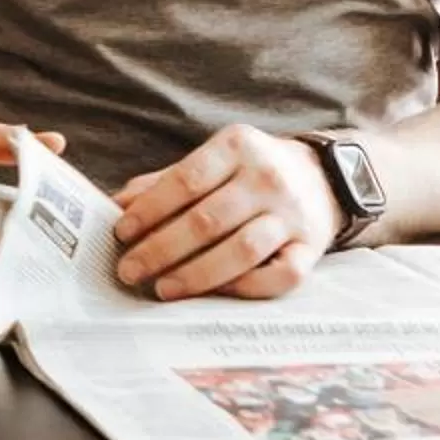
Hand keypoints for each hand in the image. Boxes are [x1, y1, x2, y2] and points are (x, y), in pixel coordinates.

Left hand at [113, 126, 341, 300]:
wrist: (323, 177)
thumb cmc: (249, 173)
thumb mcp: (212, 161)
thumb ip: (165, 182)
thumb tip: (116, 206)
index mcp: (237, 146)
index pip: (186, 181)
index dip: (150, 210)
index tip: (120, 234)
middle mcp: (268, 177)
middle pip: (208, 220)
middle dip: (161, 250)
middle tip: (129, 271)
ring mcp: (293, 214)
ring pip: (241, 250)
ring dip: (196, 274)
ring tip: (162, 288)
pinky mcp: (312, 247)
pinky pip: (280, 275)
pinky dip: (245, 287)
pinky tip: (214, 293)